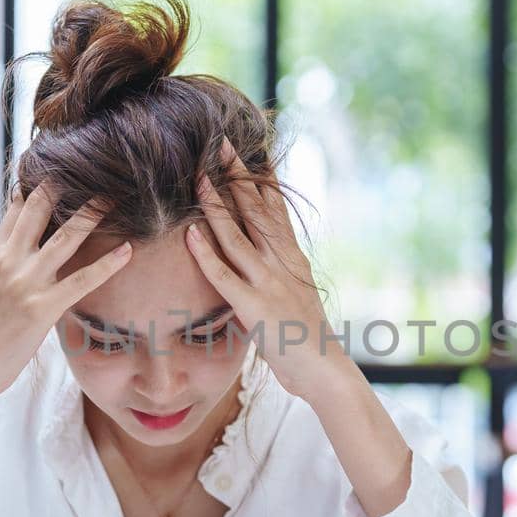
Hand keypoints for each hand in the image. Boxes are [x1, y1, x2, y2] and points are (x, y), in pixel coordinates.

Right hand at [0, 183, 130, 403]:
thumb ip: (5, 261)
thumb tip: (26, 244)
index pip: (19, 204)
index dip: (41, 179)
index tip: (63, 160)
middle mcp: (9, 259)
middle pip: (40, 207)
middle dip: (66, 183)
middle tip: (94, 164)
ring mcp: (26, 281)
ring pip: (66, 237)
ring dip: (93, 214)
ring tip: (116, 197)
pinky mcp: (43, 307)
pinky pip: (83, 280)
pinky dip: (108, 264)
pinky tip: (128, 250)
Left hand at [184, 139, 348, 399]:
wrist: (325, 371)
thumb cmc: (309, 339)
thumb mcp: (298, 295)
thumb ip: (282, 274)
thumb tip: (272, 259)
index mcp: (294, 258)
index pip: (275, 209)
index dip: (261, 179)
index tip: (249, 152)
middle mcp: (283, 263)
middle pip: (256, 211)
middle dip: (238, 177)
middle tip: (221, 145)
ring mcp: (269, 283)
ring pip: (237, 236)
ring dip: (216, 205)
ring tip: (199, 177)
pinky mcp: (254, 307)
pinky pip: (224, 276)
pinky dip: (206, 254)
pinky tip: (190, 234)